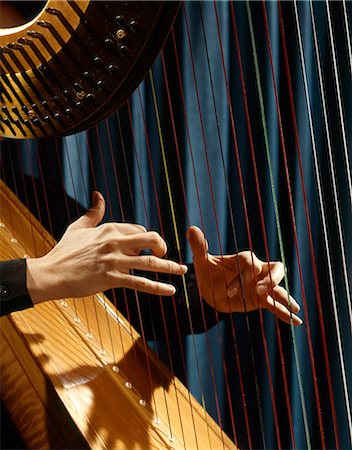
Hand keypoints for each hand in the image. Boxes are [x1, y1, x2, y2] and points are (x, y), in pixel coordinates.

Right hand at [27, 192, 186, 302]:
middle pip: (150, 239)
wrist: (51, 274)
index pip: (139, 230)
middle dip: (163, 246)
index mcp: (109, 229)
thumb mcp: (78, 228)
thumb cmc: (64, 251)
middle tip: (166, 254)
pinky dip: (158, 288)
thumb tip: (99, 194)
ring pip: (149, 263)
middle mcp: (115, 242)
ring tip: (182, 271)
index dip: (145, 240)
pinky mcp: (111, 279)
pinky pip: (140, 284)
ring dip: (169, 267)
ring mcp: (114, 261)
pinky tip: (171, 291)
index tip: (146, 249)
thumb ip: (93, 212)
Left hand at [187, 226, 301, 325]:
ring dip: (285, 298)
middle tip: (260, 292)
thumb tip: (191, 229)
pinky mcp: (260, 300)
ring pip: (278, 288)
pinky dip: (285, 312)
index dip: (242, 278)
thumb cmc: (208, 272)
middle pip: (277, 269)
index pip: (252, 265)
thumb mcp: (202, 261)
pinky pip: (275, 305)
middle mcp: (257, 271)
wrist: (210, 289)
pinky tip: (296, 322)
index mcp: (245, 260)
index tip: (229, 291)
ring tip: (295, 310)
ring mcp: (260, 286)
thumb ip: (199, 246)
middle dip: (271, 280)